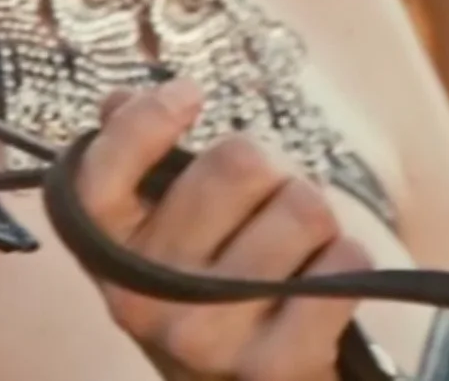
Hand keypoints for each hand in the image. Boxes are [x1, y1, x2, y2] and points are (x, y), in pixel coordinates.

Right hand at [77, 81, 368, 380]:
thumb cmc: (199, 288)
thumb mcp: (151, 229)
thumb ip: (132, 160)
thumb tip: (120, 99)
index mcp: (109, 253)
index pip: (103, 173)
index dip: (146, 120)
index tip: (189, 95)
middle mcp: (147, 298)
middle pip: (238, 163)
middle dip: (268, 167)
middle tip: (264, 201)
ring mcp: (210, 335)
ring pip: (304, 206)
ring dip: (312, 212)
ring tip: (293, 246)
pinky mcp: (275, 365)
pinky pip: (345, 261)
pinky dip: (345, 257)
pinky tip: (319, 280)